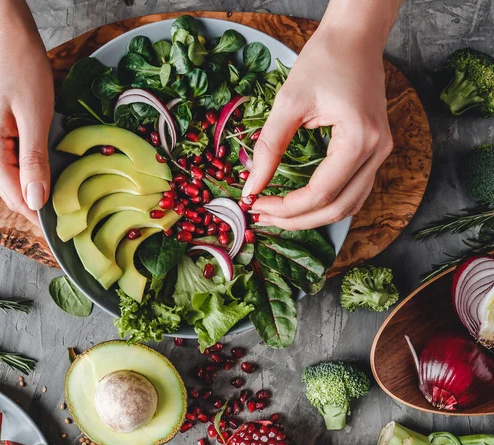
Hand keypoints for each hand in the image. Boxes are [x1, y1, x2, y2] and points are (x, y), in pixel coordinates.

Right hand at [0, 39, 52, 225]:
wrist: (12, 43)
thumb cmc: (24, 73)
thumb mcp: (35, 118)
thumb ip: (34, 161)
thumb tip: (35, 200)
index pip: (15, 198)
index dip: (38, 218)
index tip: (60, 235)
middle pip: (13, 195)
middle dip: (39, 211)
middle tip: (70, 226)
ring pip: (16, 184)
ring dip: (38, 197)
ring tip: (65, 211)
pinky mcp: (0, 142)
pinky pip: (17, 170)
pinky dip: (35, 181)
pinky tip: (52, 186)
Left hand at [244, 24, 393, 230]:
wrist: (355, 37)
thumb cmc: (324, 60)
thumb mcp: (288, 102)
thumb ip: (268, 148)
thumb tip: (251, 186)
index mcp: (359, 139)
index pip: (320, 194)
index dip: (284, 207)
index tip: (254, 203)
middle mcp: (377, 152)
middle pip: (336, 209)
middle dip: (295, 219)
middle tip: (262, 217)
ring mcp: (380, 154)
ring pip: (347, 206)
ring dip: (311, 217)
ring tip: (276, 215)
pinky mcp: (374, 152)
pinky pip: (352, 192)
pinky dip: (326, 204)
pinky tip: (300, 203)